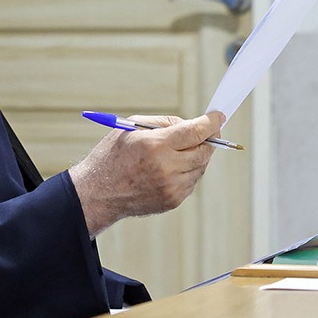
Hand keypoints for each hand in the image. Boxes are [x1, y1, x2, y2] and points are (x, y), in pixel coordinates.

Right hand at [68, 111, 223, 238]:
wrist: (98, 192)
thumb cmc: (113, 155)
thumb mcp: (133, 127)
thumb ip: (166, 123)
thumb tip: (192, 125)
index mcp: (156, 145)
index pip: (196, 132)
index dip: (211, 122)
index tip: (218, 116)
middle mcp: (167, 168)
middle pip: (204, 150)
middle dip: (208, 139)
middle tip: (208, 131)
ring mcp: (172, 187)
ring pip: (200, 167)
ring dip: (197, 155)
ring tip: (180, 150)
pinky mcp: (173, 200)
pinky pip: (191, 181)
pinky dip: (188, 170)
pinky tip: (171, 166)